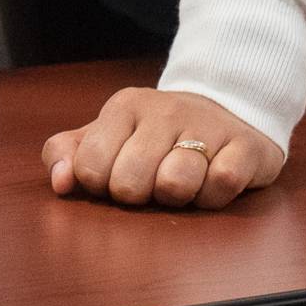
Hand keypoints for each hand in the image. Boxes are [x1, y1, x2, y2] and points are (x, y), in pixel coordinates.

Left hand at [41, 87, 282, 210]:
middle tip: (152, 182)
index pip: (89, 167)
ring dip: (177, 197)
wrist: (228, 108)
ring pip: (176, 184)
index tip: (116, 175)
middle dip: (138, 196)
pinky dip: (213, 196)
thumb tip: (60, 182)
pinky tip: (212, 182)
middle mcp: (165, 111)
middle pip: (129, 183)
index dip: (100, 186)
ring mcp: (207, 126)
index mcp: (124, 107)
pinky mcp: (245, 145)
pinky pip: (221, 184)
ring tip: (183, 181)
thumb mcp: (108, 134)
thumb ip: (69, 153)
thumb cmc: (156, 134)